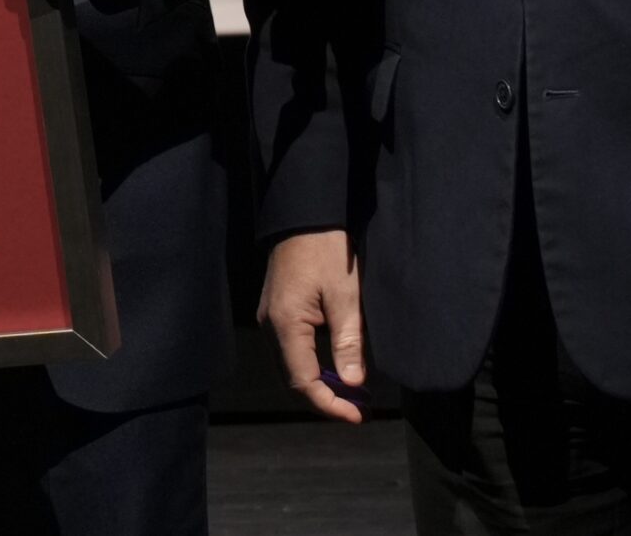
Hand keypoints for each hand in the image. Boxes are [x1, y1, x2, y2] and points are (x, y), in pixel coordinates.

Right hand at [259, 229, 368, 421]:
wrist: (305, 214)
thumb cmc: (327, 250)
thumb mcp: (346, 295)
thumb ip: (348, 342)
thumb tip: (353, 384)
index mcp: (285, 323)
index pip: (303, 382)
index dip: (330, 405)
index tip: (358, 415)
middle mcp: (270, 325)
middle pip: (293, 379)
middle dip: (326, 398)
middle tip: (360, 408)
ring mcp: (270, 317)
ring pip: (291, 366)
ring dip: (320, 384)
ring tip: (353, 393)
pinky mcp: (277, 310)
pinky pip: (291, 349)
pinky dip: (313, 365)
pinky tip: (336, 366)